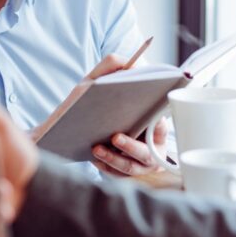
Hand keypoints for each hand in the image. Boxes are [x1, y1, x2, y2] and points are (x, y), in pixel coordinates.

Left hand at [84, 54, 168, 176]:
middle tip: (114, 137)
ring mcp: (138, 162)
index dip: (157, 124)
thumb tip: (129, 62)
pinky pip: (116, 174)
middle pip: (147, 151)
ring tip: (96, 148)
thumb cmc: (95, 101)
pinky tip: (93, 158)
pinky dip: (105, 167)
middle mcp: (151, 145)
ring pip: (130, 166)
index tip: (149, 119)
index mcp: (154, 123)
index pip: (161, 125)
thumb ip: (114, 66)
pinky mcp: (123, 172)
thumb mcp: (97, 79)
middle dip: (131, 146)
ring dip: (114, 159)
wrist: (74, 124)